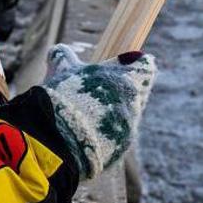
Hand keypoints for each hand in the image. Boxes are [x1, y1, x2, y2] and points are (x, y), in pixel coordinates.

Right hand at [41, 44, 155, 179]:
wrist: (58, 140)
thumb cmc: (63, 97)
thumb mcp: (61, 70)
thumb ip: (62, 57)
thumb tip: (56, 52)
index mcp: (127, 79)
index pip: (145, 65)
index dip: (134, 63)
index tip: (123, 62)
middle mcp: (135, 104)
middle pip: (136, 93)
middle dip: (118, 91)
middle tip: (95, 91)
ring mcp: (129, 129)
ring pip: (125, 116)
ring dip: (110, 113)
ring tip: (84, 115)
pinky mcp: (119, 150)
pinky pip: (115, 137)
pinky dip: (102, 133)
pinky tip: (82, 133)